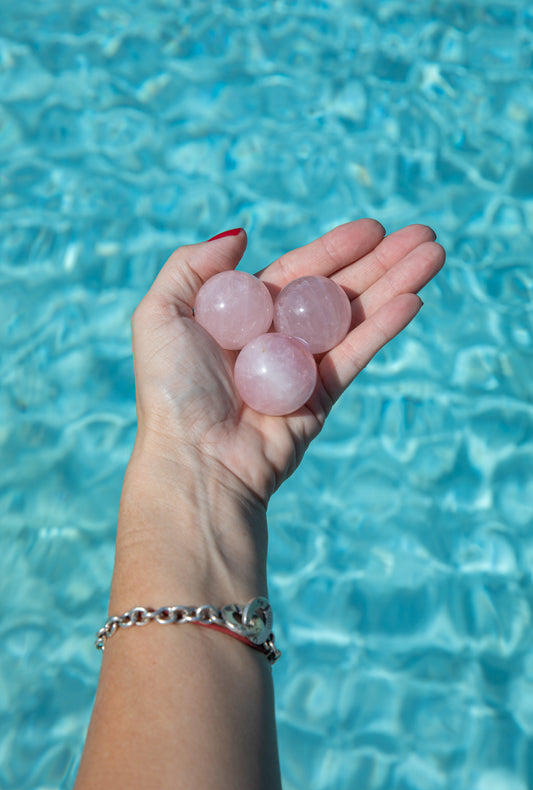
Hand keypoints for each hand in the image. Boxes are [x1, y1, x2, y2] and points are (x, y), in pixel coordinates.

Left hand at [130, 220, 444, 507]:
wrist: (196, 461)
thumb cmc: (172, 390)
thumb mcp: (158, 316)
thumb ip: (192, 266)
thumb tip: (241, 233)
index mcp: (243, 313)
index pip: (298, 272)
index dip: (336, 248)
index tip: (373, 227)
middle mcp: (277, 336)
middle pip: (337, 289)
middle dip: (380, 260)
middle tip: (423, 234)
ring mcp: (302, 367)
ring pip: (356, 316)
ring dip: (396, 284)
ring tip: (434, 254)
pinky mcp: (322, 396)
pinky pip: (357, 353)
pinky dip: (385, 326)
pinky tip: (414, 299)